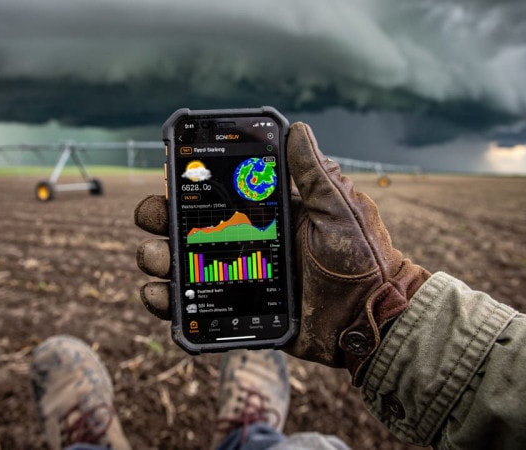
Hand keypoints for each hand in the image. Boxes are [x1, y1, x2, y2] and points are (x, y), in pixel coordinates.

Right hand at [135, 122, 429, 384]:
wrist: (371, 318)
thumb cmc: (361, 258)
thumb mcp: (339, 207)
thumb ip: (315, 172)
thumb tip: (296, 128)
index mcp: (266, 216)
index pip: (217, 195)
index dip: (188, 186)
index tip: (170, 177)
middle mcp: (246, 244)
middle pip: (187, 229)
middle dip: (160, 219)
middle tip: (154, 218)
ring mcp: (238, 279)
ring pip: (181, 266)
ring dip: (157, 258)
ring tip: (156, 258)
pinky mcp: (237, 313)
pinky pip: (193, 308)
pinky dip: (167, 303)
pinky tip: (158, 295)